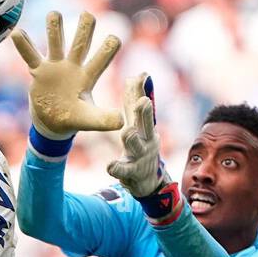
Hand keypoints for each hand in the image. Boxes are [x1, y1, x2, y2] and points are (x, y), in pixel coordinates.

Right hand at [11, 11, 121, 138]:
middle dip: (84, 29)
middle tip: (88, 14)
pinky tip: (17, 32)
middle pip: (80, 43)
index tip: (114, 39)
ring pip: (55, 42)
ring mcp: (55, 67)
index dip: (108, 49)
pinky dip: (23, 45)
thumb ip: (103, 120)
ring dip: (54, 28)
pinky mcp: (39, 71)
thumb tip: (121, 122)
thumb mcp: (88, 120)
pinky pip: (30, 55)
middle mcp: (73, 67)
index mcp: (88, 77)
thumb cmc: (73, 118)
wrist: (52, 123)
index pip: (101, 59)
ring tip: (54, 14)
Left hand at [106, 72, 168, 198]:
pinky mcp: (130, 173)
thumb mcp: (139, 125)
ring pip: (135, 145)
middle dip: (144, 113)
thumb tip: (137, 75)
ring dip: (131, 138)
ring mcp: (139, 156)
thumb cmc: (140, 147)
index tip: (141, 77)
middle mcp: (145, 140)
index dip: (141, 92)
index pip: (143, 108)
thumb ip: (135, 102)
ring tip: (127, 131)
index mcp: (145, 127)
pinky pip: (122, 170)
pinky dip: (117, 168)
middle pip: (146, 123)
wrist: (147, 181)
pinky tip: (110, 165)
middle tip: (142, 101)